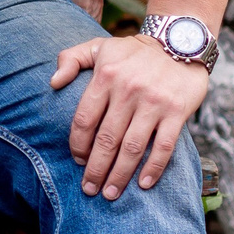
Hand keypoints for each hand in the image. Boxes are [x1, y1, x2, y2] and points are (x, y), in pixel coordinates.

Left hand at [51, 35, 209, 200]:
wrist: (181, 40)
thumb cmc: (134, 51)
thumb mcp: (100, 46)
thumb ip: (71, 59)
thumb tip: (53, 82)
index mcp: (106, 76)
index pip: (84, 119)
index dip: (78, 145)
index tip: (77, 161)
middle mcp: (128, 90)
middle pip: (107, 139)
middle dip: (95, 168)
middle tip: (89, 189)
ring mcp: (154, 102)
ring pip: (132, 147)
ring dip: (120, 174)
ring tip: (110, 193)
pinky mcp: (177, 111)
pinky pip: (164, 146)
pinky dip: (154, 168)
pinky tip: (144, 184)